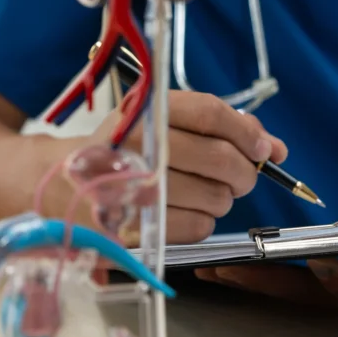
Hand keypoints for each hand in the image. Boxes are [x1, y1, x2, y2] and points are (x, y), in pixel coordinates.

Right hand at [88, 90, 285, 244]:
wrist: (62, 185)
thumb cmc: (126, 151)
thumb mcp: (164, 123)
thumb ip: (223, 128)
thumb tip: (274, 148)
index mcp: (145, 110)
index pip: (210, 113)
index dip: (246, 133)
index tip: (263, 149)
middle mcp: (138, 144)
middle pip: (221, 158)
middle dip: (244, 172)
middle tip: (240, 177)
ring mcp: (135, 186)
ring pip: (216, 197)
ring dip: (222, 198)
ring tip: (202, 192)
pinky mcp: (136, 225)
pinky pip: (199, 226)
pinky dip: (203, 221)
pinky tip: (185, 212)